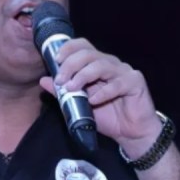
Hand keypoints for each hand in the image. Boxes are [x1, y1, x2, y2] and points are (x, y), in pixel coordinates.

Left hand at [39, 38, 163, 155]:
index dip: (69, 49)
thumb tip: (44, 80)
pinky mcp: (135, 82)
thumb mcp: (79, 105)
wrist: (130, 133)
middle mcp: (110, 64)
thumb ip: (62, 93)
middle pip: (89, 54)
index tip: (56, 60)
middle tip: (60, 80)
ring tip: (72, 88)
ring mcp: (123, 71)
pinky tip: (94, 101)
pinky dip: (103, 93)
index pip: (83, 46)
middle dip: (71, 65)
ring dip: (83, 76)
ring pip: (101, 65)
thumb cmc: (107, 116)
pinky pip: (117, 84)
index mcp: (97, 64)